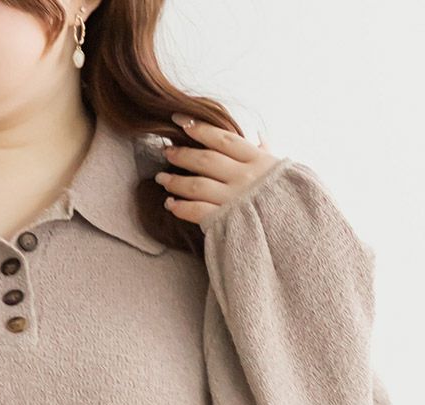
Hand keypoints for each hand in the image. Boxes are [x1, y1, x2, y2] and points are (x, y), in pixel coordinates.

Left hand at [154, 113, 281, 226]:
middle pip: (206, 160)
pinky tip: (170, 204)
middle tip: (166, 151)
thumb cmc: (287, 201)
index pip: (224, 139)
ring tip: (161, 178)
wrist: (295, 233)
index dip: (200, 128)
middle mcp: (245, 177)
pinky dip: (181, 207)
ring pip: (197, 185)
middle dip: (182, 154)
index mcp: (258, 161)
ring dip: (175, 181)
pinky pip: (197, 211)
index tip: (181, 120)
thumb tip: (259, 137)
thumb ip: (266, 154)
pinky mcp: (225, 222)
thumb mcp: (282, 172)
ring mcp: (234, 200)